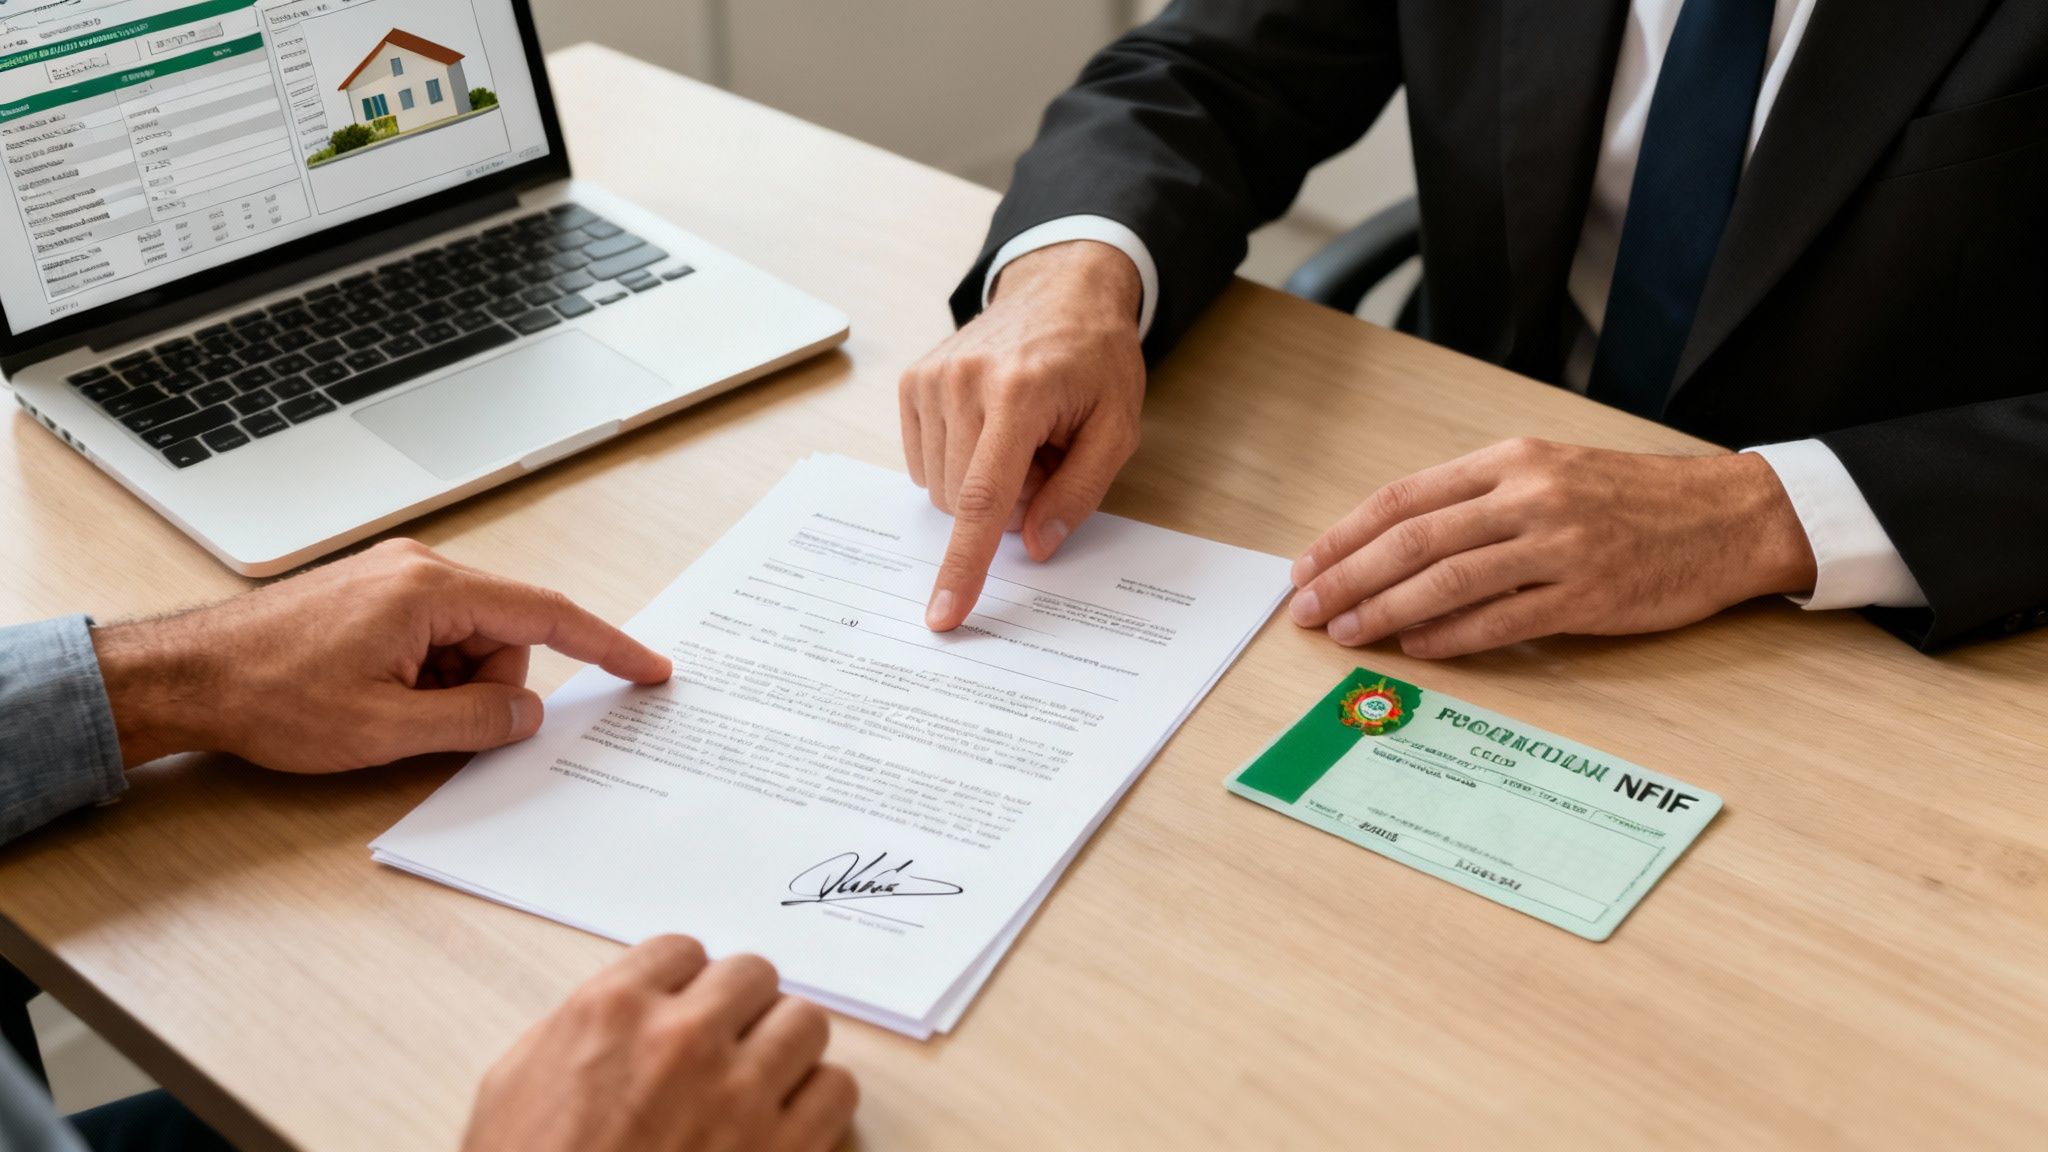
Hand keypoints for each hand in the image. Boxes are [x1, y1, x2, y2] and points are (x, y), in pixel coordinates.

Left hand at [91, 539, 671, 769]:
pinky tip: (372, 695)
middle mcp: (421, 570)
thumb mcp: (384, 730)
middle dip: (485, 692)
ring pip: (469, 643)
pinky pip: (434, 638)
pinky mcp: (375, 595)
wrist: (185, 677)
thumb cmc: (269, 696)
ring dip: (446, 688)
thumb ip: (474, 724)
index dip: (606, 647)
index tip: (649, 668)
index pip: (547, 616)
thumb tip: (528, 718)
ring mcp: (395, 579)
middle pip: (505, 637)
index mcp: (432, 592)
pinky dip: (423, 677)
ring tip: (381, 710)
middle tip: (424, 726)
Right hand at [462, 936, 857, 1151]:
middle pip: (754, 975)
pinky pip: (836, 1089)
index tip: (684, 1009)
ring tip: (763, 1082)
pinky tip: (788, 1123)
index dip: (685, 985)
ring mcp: (738, 1094)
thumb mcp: (511, 1089)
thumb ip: (571, 1032)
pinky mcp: (782, 1151)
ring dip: (786, 1049)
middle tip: (726, 1046)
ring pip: (806, 1022)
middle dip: (741, 1009)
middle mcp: (681, 1039)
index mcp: (611, 1013)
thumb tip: (618, 1014)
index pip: (683, 951)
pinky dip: (819, 1102)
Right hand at [900, 239, 1146, 630]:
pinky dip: (958, 463)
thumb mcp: (1117, 429)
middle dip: (1007, 504)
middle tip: (1046, 459)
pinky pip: (924, 464)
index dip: (964, 565)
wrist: (1062, 292)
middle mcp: (963, 383)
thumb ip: (1078, 493)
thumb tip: (1034, 545)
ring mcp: (930, 379)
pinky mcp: (913, 382)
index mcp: (1018, 394)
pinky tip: (990, 430)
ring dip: (983, 482)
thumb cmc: (1095, 361)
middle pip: (962, 501)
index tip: (944, 613)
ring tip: (1021, 438)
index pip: (982, 499)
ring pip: (940, 488)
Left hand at [1287, 439, 1817, 657]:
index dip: (1346, 535)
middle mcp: (1529, 496)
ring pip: (1447, 581)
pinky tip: (1416, 649)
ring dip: (1385, 611)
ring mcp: (1559, 546)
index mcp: (1511, 460)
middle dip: (1347, 576)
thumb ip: (1478, 503)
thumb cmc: (1632, 498)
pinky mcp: (1588, 595)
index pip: (1405, 498)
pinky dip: (1451, 638)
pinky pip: (1502, 621)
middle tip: (1306, 609)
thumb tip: (1395, 547)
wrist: (1730, 515)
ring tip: (1347, 634)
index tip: (1307, 565)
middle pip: (1412, 539)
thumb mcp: (1549, 473)